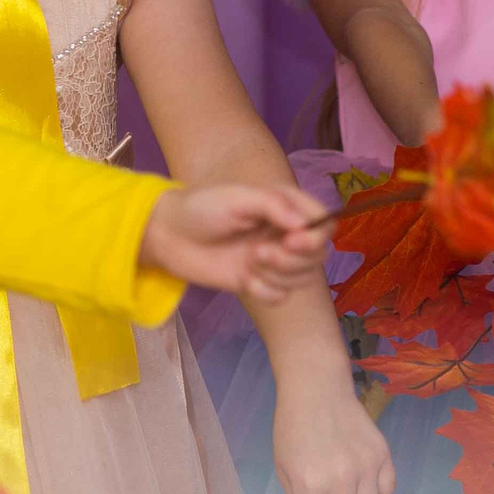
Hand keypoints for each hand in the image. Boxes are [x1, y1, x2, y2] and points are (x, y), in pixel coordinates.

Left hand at [142, 184, 328, 303]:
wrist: (169, 238)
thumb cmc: (202, 209)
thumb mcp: (237, 198)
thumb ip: (273, 205)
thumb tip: (303, 224)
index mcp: (285, 207)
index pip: (323, 222)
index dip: (316, 235)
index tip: (292, 238)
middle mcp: (285, 233)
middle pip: (319, 254)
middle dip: (294, 258)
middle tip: (260, 252)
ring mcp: (274, 259)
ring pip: (303, 277)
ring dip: (280, 275)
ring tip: (250, 262)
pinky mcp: (260, 282)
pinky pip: (280, 296)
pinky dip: (265, 291)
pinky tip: (244, 280)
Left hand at [272, 365, 397, 493]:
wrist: (318, 388)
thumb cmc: (293, 429)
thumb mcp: (284, 468)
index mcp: (308, 483)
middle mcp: (338, 478)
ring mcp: (364, 466)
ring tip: (344, 488)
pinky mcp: (383, 454)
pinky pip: (387, 492)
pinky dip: (375, 492)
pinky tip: (363, 475)